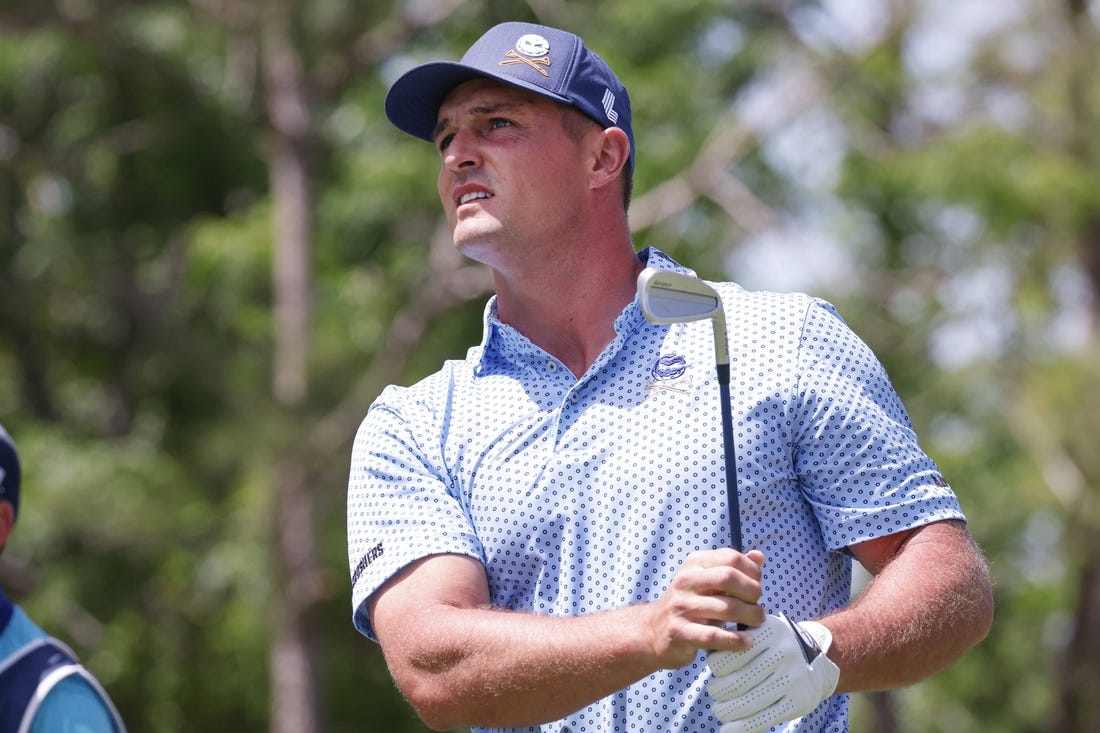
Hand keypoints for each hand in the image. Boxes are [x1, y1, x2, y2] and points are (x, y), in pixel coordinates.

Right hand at [645, 549, 765, 668]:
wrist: (654, 630)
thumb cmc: (689, 605)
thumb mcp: (707, 582)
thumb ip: (733, 570)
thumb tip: (758, 556)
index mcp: (694, 564)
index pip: (730, 558)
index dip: (752, 571)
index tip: (758, 585)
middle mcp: (686, 581)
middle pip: (728, 578)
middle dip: (752, 592)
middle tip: (757, 606)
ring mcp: (681, 606)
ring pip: (726, 608)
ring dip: (750, 616)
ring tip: (757, 622)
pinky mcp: (680, 632)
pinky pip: (713, 635)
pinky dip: (736, 640)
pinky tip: (747, 641)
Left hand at [706, 613, 839, 732]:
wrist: (817, 657)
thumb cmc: (774, 644)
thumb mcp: (759, 629)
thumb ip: (734, 639)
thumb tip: (706, 653)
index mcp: (769, 632)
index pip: (730, 655)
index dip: (716, 667)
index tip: (715, 671)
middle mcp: (784, 653)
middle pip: (738, 682)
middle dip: (718, 691)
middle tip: (714, 692)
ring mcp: (793, 679)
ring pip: (749, 702)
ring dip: (726, 711)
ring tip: (719, 710)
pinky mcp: (800, 701)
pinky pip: (765, 718)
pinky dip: (742, 727)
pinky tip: (728, 729)